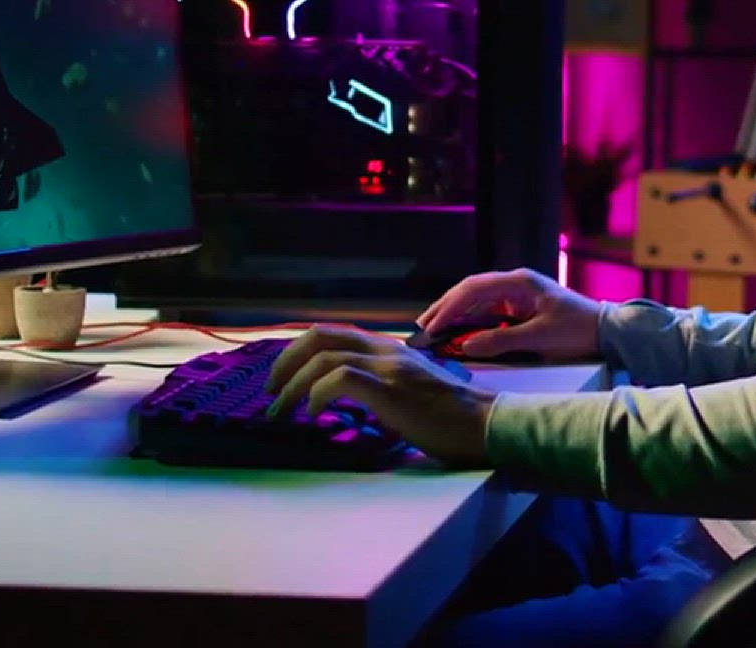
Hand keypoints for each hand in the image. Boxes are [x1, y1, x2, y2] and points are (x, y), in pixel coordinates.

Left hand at [264, 326, 496, 465]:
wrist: (484, 422)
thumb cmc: (452, 414)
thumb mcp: (411, 388)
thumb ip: (383, 382)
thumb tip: (348, 397)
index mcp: (389, 349)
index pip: (333, 333)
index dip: (298, 351)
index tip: (281, 377)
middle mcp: (385, 349)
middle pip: (319, 336)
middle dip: (285, 362)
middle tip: (271, 391)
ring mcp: (387, 366)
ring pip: (323, 357)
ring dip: (291, 385)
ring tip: (281, 410)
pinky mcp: (389, 388)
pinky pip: (338, 379)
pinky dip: (315, 394)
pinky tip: (311, 413)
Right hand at [418, 268, 603, 362]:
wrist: (607, 331)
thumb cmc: (577, 330)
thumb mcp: (539, 338)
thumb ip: (501, 341)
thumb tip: (465, 345)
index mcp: (519, 282)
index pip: (474, 288)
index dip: (450, 307)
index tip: (433, 326)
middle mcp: (515, 283)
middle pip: (471, 289)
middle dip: (446, 307)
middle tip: (423, 326)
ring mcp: (518, 294)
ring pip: (478, 299)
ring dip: (456, 312)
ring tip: (433, 329)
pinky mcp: (521, 307)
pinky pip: (488, 310)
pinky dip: (471, 319)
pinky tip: (458, 331)